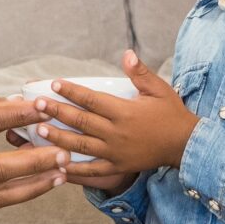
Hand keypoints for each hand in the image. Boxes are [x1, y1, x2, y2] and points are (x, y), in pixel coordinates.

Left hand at [33, 50, 198, 179]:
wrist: (186, 145)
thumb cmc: (172, 114)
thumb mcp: (159, 89)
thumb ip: (140, 73)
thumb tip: (126, 53)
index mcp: (125, 111)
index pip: (92, 99)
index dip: (72, 91)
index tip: (55, 84)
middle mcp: (117, 132)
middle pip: (81, 121)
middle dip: (57, 112)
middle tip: (37, 106)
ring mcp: (116, 152)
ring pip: (81, 145)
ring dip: (59, 138)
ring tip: (40, 130)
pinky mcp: (118, 166)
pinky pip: (93, 170)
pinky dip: (75, 170)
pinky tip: (58, 166)